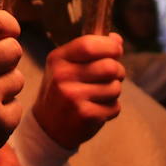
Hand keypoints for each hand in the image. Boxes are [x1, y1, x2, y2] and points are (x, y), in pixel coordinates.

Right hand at [32, 33, 124, 149]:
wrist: (47, 127)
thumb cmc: (61, 91)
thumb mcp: (67, 65)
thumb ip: (91, 50)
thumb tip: (117, 39)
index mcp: (58, 59)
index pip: (89, 44)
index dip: (110, 46)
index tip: (116, 51)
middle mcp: (63, 76)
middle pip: (109, 66)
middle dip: (118, 71)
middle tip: (111, 76)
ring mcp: (73, 96)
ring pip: (115, 87)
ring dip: (113, 91)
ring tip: (99, 95)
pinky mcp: (85, 115)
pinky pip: (115, 107)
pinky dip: (111, 109)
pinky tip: (96, 109)